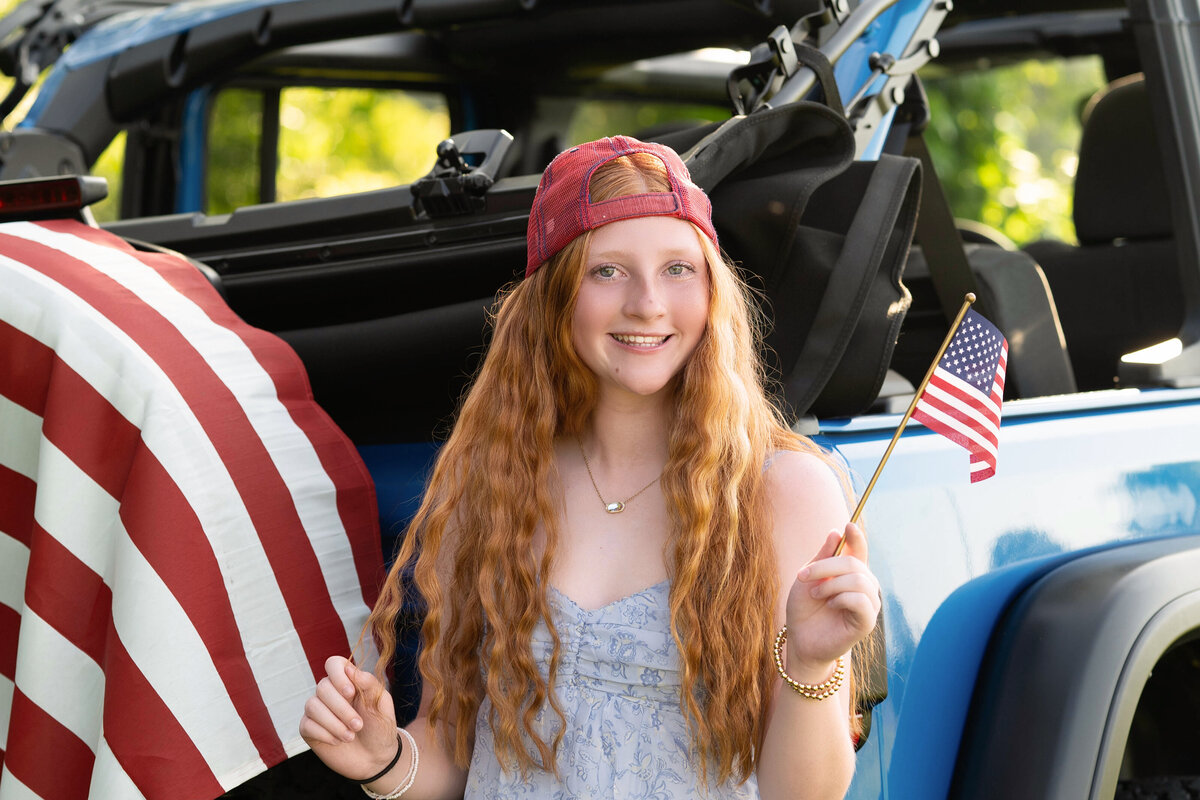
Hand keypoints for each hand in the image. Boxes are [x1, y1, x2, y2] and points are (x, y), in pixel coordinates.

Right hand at [300, 656, 398, 781]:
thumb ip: (368, 683)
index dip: (338, 675)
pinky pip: (306, 724)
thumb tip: (349, 668)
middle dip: (341, 709)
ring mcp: (318, 710)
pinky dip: (324, 734)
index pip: (333, 664)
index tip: (351, 693)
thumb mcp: (381, 704)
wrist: (375, 758)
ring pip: (312, 705)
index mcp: (349, 682)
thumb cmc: (380, 727)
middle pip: (322, 687)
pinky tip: (338, 741)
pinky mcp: (309, 729)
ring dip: (334, 723)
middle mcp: (330, 693)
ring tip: (350, 736)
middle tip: (358, 725)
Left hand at [783, 522, 880, 677]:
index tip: (848, 525)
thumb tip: (837, 532)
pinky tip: (830, 605)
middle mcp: (864, 587)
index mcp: (851, 574)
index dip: (856, 537)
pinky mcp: (867, 622)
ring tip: (816, 594)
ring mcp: (868, 604)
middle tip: (803, 576)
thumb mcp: (808, 578)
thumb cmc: (804, 609)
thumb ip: (822, 556)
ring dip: (831, 584)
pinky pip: (861, 601)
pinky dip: (841, 598)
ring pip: (858, 580)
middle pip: (854, 563)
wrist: (800, 639)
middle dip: (825, 566)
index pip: (859, 550)